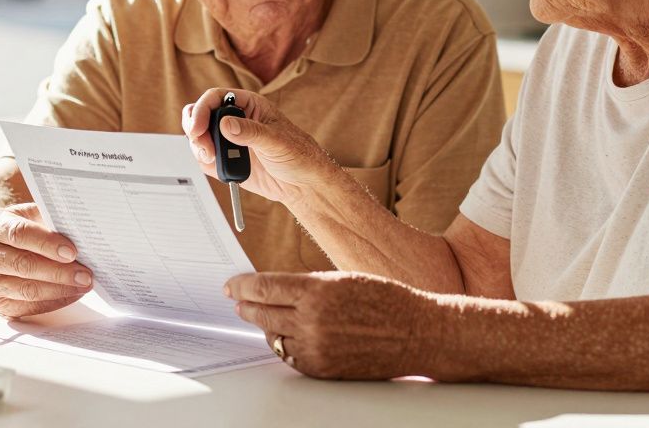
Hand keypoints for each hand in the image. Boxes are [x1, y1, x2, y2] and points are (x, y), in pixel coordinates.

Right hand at [0, 203, 93, 318]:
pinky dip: (54, 302)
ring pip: (27, 290)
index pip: (19, 234)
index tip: (72, 252)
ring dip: (60, 290)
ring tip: (84, 285)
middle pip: (24, 265)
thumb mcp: (32, 215)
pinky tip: (72, 294)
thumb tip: (81, 232)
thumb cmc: (22, 228)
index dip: (47, 243)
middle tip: (85, 275)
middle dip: (59, 272)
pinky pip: (29, 307)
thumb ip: (50, 221)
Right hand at [181, 88, 346, 204]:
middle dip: (195, 129)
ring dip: (198, 147)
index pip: (216, 97)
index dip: (202, 109)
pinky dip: (206, 162)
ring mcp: (230, 140)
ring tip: (212, 158)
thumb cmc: (299, 155)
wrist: (303, 184)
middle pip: (201, 114)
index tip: (197, 128)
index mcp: (249, 105)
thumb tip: (226, 124)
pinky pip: (206, 157)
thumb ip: (250, 132)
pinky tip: (220, 167)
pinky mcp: (228, 160)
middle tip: (202, 146)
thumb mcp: (277, 141)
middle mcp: (236, 119)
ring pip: (199, 136)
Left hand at [225, 271, 436, 379]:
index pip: (264, 287)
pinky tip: (284, 335)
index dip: (242, 286)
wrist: (417, 333)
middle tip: (237, 300)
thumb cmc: (386, 300)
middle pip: (262, 312)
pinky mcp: (322, 368)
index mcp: (317, 291)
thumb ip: (308, 286)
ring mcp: (316, 347)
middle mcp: (312, 320)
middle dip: (246, 305)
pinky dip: (284, 344)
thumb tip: (276, 289)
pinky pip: (290, 356)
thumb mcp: (343, 279)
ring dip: (264, 325)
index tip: (231, 285)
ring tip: (260, 316)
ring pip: (273, 336)